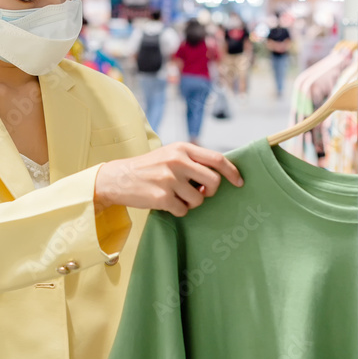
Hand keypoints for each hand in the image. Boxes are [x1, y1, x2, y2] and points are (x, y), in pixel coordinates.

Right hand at [94, 142, 243, 217]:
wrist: (118, 178)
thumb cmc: (149, 167)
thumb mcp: (170, 154)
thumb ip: (193, 161)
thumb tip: (221, 175)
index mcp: (183, 148)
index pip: (217, 159)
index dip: (232, 172)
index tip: (240, 182)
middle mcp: (177, 161)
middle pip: (214, 181)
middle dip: (210, 191)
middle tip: (199, 192)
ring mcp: (169, 179)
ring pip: (199, 199)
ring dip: (190, 202)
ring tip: (175, 195)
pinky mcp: (161, 196)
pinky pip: (183, 210)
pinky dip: (177, 210)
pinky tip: (165, 202)